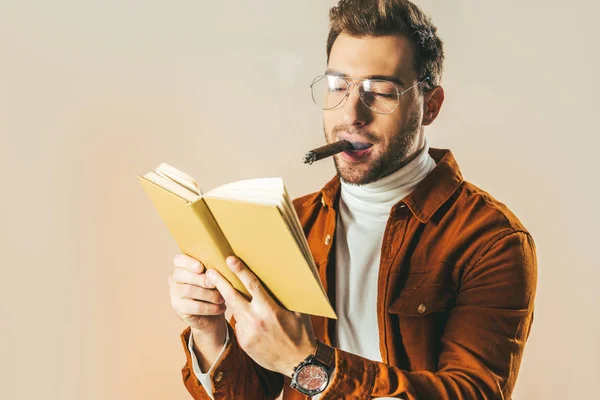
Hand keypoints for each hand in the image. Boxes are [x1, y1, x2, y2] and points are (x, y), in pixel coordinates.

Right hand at [168, 254, 226, 333]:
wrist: (211, 314)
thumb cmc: (214, 289)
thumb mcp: (214, 276)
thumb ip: (214, 269)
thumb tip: (224, 263)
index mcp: (182, 266)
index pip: (178, 260)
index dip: (188, 262)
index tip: (201, 268)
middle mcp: (175, 279)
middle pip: (181, 275)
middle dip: (200, 279)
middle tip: (214, 284)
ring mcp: (174, 294)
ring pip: (190, 290)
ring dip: (209, 295)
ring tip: (222, 298)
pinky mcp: (179, 308)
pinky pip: (195, 307)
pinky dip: (211, 307)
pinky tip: (221, 308)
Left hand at [205, 256, 316, 376]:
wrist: (298, 364)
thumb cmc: (301, 333)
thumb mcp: (300, 312)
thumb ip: (290, 294)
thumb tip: (291, 274)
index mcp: (270, 310)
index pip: (252, 285)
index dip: (240, 271)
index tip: (230, 260)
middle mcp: (256, 320)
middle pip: (232, 297)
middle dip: (219, 282)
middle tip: (209, 271)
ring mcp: (247, 333)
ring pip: (235, 310)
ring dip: (230, 301)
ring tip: (227, 292)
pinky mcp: (244, 342)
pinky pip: (239, 325)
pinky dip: (243, 319)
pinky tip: (252, 321)